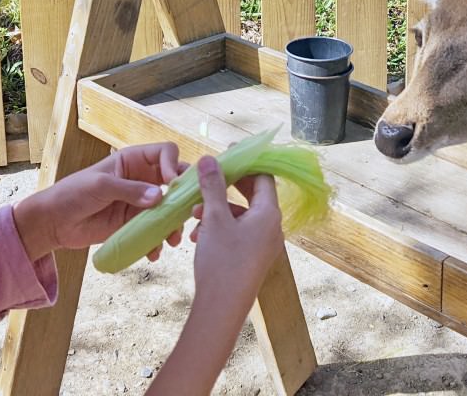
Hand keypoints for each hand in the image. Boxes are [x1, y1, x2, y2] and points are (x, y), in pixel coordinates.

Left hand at [13, 143, 186, 261]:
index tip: (172, 184)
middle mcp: (142, 179)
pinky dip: (158, 241)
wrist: (53, 223)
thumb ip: (130, 190)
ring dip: (174, 223)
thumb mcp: (100, 186)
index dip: (174, 164)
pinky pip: (155, 231)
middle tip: (188, 213)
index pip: (166, 153)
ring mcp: (140, 203)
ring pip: (169, 209)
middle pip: (175, 181)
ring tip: (172, 240)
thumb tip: (160, 197)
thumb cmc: (72, 194)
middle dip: (184, 196)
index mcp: (133, 160)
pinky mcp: (134, 224)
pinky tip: (153, 251)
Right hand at [189, 156, 283, 315]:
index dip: (244, 164)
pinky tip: (198, 235)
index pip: (262, 177)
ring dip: (218, 209)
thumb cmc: (222, 261)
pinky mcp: (252, 258)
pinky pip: (239, 233)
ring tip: (194, 214)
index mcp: (269, 214)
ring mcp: (263, 244)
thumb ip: (213, 186)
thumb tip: (210, 158)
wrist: (221, 309)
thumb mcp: (214, 219)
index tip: (224, 156)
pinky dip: (220, 228)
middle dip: (226, 187)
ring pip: (241, 215)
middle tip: (206, 180)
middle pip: (252, 195)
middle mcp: (272, 227)